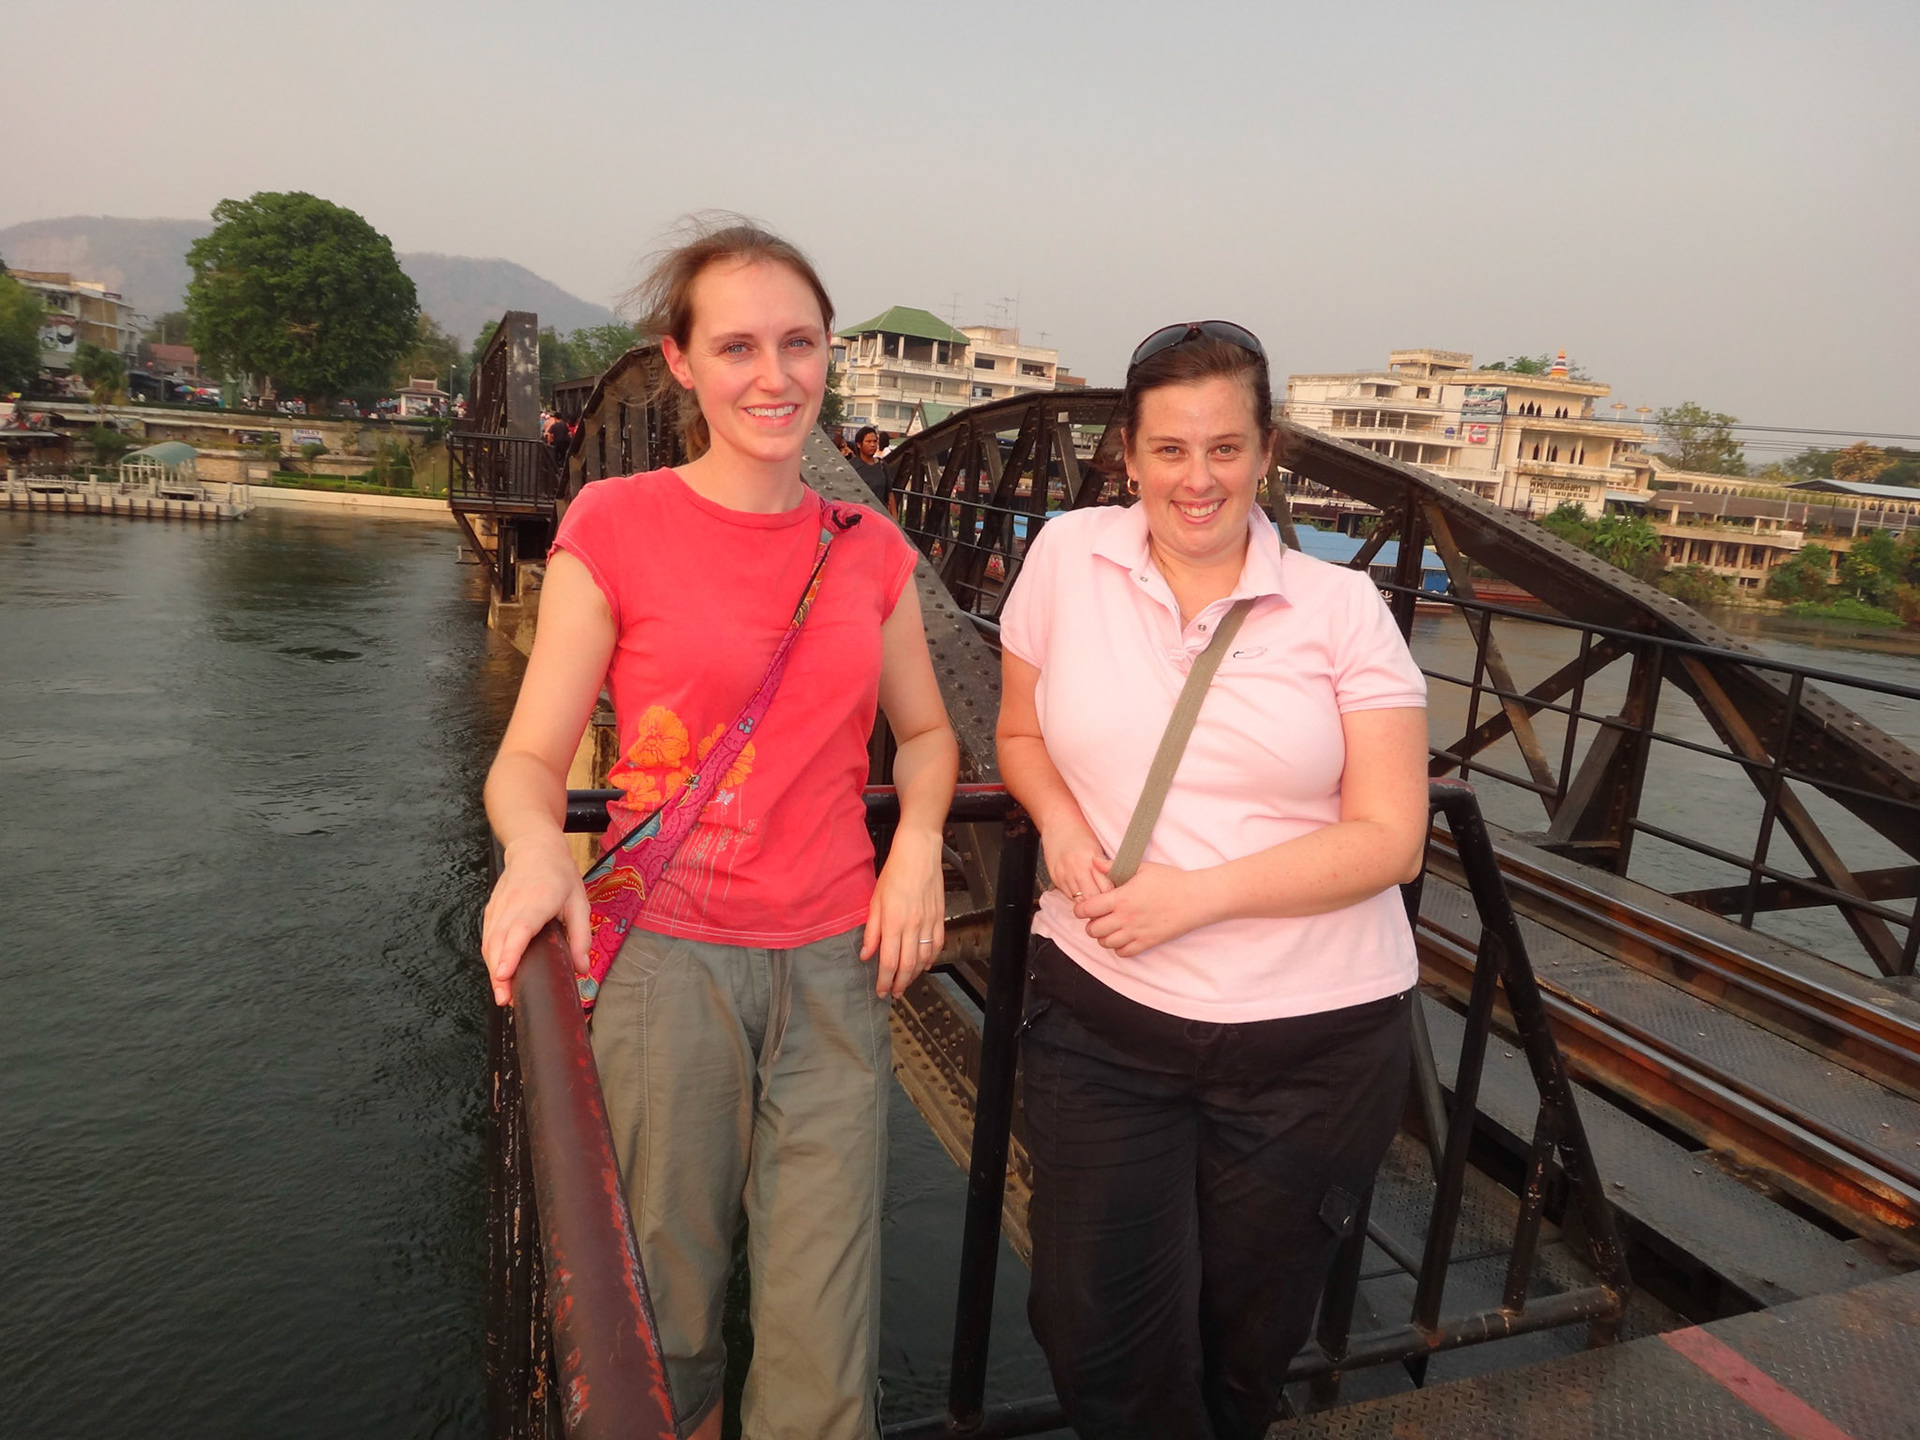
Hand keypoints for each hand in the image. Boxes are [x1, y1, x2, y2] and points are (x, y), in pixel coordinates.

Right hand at [481, 831, 590, 1006]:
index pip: (519, 930)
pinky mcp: (491, 912)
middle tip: (507, 1000)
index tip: (503, 974)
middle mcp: (513, 905)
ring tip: (503, 995)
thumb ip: (580, 936)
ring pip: (489, 943)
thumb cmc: (559, 874)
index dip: (510, 953)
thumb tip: (582, 969)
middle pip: (499, 942)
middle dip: (499, 973)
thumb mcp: (579, 902)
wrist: (534, 847)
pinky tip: (499, 975)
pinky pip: (487, 939)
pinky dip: (491, 958)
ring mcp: (498, 908)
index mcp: (538, 900)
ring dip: (493, 969)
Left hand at [861, 827, 946, 996]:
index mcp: (893, 922)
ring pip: (924, 959)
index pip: (889, 962)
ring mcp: (928, 923)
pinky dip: (931, 959)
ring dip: (915, 974)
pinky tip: (925, 964)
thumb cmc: (895, 872)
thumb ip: (871, 930)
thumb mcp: (875, 901)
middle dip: (900, 984)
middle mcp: (912, 926)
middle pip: (907, 965)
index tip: (881, 990)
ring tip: (907, 982)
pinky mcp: (939, 917)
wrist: (919, 853)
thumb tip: (866, 954)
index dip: (884, 980)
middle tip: (894, 993)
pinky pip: (937, 945)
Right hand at [1042, 819, 1113, 913]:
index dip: (1112, 898)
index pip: (1106, 888)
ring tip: (1097, 909)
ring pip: (1079, 901)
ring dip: (1088, 905)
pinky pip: (1068, 896)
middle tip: (1109, 911)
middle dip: (1101, 907)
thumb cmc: (1080, 834)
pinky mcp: (1056, 878)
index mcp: (1091, 860)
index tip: (1118, 903)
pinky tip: (1083, 898)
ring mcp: (1064, 874)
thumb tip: (1115, 888)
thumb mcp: (1096, 849)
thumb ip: (1104, 869)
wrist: (1058, 823)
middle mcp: (1077, 868)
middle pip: (1092, 898)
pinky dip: (1077, 899)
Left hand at [1076, 862, 1216, 958]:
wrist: (1197, 898)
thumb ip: (1114, 866)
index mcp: (1121, 898)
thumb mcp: (1142, 868)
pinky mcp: (1148, 942)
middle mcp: (1126, 918)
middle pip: (1093, 930)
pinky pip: (1124, 953)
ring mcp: (1137, 932)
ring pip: (1106, 943)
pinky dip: (1119, 948)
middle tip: (1096, 918)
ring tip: (1109, 927)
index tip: (1084, 907)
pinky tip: (1123, 937)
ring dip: (1103, 937)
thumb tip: (1094, 862)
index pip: (1087, 909)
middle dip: (1090, 924)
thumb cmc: (1171, 880)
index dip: (1080, 909)